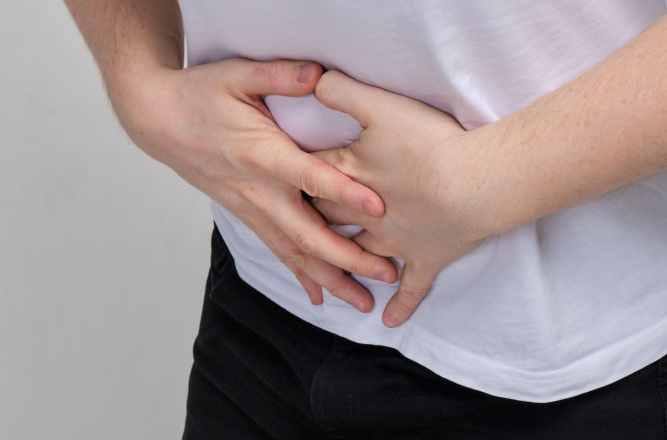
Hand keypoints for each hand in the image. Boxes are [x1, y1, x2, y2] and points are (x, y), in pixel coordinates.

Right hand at [106, 59, 397, 310]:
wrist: (159, 121)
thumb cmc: (198, 96)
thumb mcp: (237, 74)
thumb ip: (280, 75)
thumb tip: (319, 74)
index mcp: (262, 155)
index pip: (310, 178)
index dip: (345, 193)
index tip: (380, 208)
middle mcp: (258, 190)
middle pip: (307, 235)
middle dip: (349, 260)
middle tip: (386, 275)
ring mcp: (251, 208)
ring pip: (293, 254)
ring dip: (329, 279)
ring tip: (361, 302)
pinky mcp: (246, 214)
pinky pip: (276, 251)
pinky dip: (299, 275)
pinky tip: (317, 296)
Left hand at [311, 71, 487, 325]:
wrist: (476, 182)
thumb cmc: (430, 142)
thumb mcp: (381, 106)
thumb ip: (343, 91)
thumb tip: (313, 80)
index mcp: (348, 179)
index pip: (308, 179)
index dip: (290, 178)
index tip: (272, 180)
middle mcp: (363, 216)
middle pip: (324, 221)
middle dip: (307, 224)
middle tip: (293, 225)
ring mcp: (393, 242)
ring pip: (359, 257)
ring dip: (345, 266)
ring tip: (331, 274)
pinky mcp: (425, 258)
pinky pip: (410, 288)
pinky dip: (400, 305)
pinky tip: (388, 321)